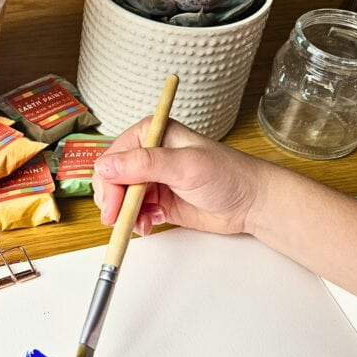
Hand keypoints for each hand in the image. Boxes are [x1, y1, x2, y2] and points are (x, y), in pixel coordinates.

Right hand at [93, 119, 266, 236]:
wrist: (251, 203)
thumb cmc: (227, 175)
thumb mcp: (185, 166)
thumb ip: (145, 164)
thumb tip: (106, 166)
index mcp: (150, 133)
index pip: (113, 158)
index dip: (109, 183)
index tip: (113, 206)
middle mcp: (147, 154)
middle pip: (111, 180)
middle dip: (115, 202)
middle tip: (122, 220)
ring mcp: (151, 178)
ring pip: (119, 199)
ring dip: (126, 214)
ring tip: (144, 223)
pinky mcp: (157, 200)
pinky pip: (133, 212)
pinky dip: (136, 221)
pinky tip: (152, 223)